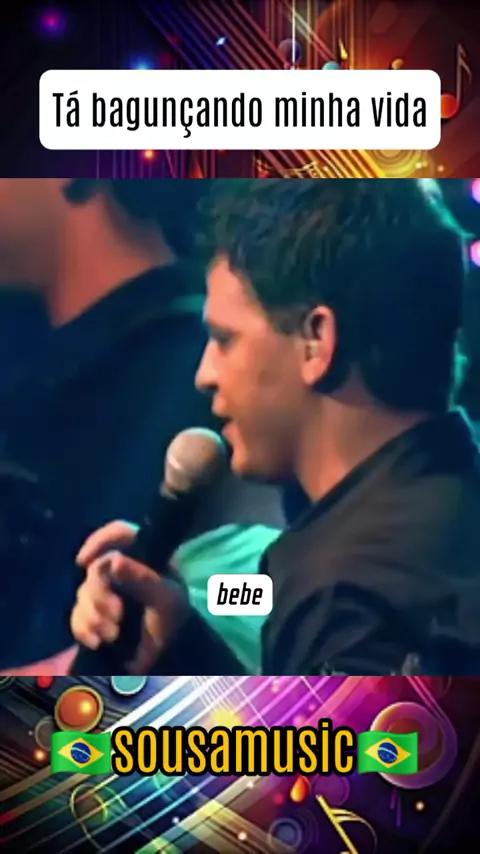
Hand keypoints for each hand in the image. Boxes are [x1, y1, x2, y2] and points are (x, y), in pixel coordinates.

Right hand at [71, 520, 189, 672]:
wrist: (169, 652)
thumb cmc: (174, 617)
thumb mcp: (166, 598)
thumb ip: (143, 579)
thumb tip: (115, 561)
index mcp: (142, 556)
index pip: (119, 533)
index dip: (99, 540)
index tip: (84, 561)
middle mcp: (121, 568)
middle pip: (95, 570)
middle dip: (100, 595)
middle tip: (117, 615)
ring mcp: (106, 591)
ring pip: (83, 594)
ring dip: (94, 616)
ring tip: (113, 635)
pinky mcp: (95, 615)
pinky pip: (76, 616)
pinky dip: (83, 629)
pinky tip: (97, 642)